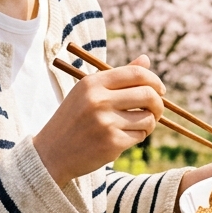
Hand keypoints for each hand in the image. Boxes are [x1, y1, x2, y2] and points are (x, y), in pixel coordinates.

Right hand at [35, 55, 164, 186]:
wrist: (52, 153)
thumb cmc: (74, 119)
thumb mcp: (89, 92)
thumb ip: (118, 76)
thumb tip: (146, 60)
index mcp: (93, 83)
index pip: (137, 74)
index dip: (154, 80)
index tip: (160, 90)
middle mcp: (99, 100)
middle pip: (148, 94)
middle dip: (158, 103)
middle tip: (156, 110)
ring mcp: (105, 122)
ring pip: (148, 117)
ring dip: (149, 123)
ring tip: (137, 126)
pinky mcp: (112, 143)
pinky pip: (140, 135)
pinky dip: (138, 137)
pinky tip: (124, 138)